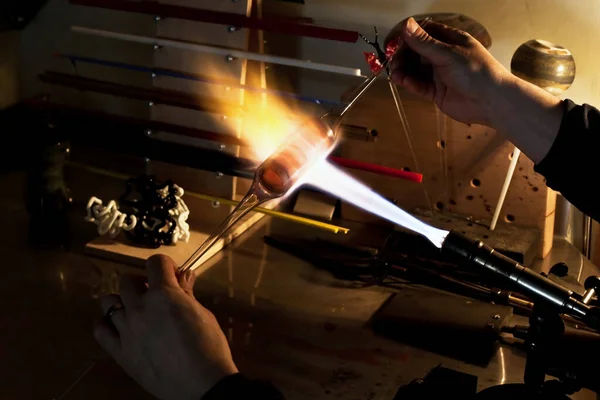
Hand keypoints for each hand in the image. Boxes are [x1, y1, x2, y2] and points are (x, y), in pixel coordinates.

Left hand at [94, 255, 237, 399]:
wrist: (201, 384)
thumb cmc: (209, 346)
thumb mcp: (202, 314)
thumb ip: (187, 293)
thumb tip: (184, 275)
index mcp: (164, 295)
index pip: (156, 263)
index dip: (166, 266)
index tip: (173, 274)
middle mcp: (140, 308)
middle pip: (128, 280)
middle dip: (142, 282)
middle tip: (155, 293)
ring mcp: (126, 330)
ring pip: (109, 302)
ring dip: (123, 301)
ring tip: (137, 310)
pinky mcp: (120, 352)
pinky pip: (100, 330)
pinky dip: (108, 324)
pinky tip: (120, 327)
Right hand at [388, 17, 510, 125]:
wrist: (491, 102)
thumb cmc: (477, 72)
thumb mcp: (448, 54)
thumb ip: (424, 43)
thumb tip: (406, 25)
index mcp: (450, 40)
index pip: (424, 33)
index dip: (408, 36)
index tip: (394, 42)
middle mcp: (444, 56)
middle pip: (416, 52)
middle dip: (403, 56)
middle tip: (393, 61)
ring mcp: (440, 74)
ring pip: (416, 70)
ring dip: (404, 71)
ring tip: (396, 75)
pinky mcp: (437, 92)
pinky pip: (420, 85)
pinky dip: (411, 84)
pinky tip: (405, 82)